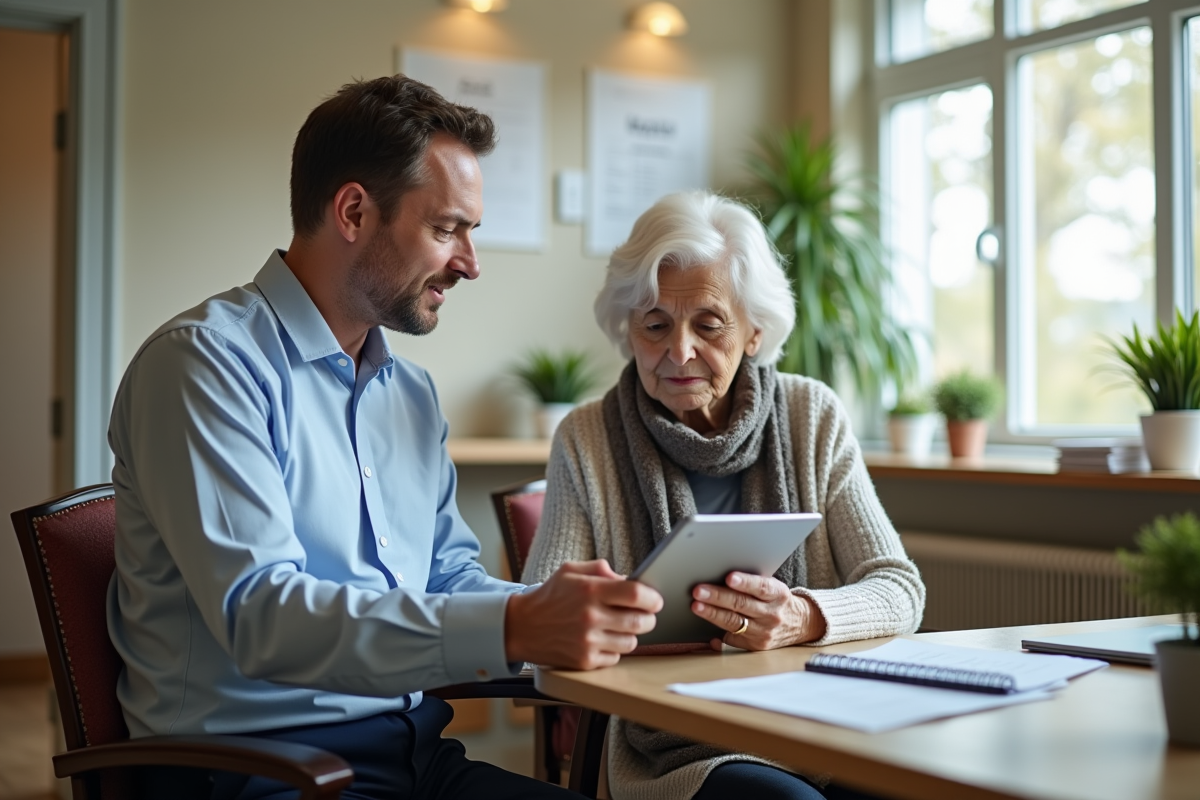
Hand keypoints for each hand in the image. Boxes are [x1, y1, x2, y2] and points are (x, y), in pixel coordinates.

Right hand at [505, 560, 662, 669]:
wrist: (521, 627)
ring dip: (631, 635)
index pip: (636, 595)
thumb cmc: (550, 596)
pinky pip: (615, 657)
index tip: (655, 600)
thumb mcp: (571, 571)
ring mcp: (588, 642)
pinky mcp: (584, 661)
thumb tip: (629, 579)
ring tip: (618, 627)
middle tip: (643, 615)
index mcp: (590, 590)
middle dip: (648, 618)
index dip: (652, 598)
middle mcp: (590, 617)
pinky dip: (614, 650)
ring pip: (631, 642)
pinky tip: (602, 640)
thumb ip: (601, 570)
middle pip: (640, 622)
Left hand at [691, 572, 825, 650]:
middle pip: (742, 604)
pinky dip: (718, 633)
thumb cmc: (778, 600)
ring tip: (697, 606)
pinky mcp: (756, 646)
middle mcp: (772, 614)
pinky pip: (733, 639)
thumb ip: (753, 583)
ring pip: (734, 622)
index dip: (745, 582)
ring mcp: (764, 632)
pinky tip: (704, 627)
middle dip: (718, 597)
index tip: (730, 578)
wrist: (800, 624)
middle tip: (699, 591)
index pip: (761, 587)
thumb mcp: (773, 587)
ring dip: (713, 613)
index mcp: (778, 594)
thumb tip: (723, 575)